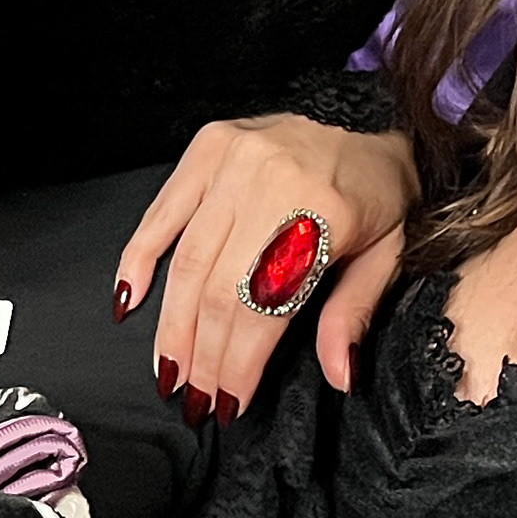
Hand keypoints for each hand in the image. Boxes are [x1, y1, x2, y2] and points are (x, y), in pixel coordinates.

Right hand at [115, 114, 414, 417]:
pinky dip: (138, 259)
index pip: (265, 306)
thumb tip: (337, 375)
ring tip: (167, 370)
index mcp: (323, 211)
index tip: (228, 403)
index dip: (240, 362)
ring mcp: (233, 161)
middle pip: (218, 290)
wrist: (371, 114)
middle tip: (192, 398)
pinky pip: (161, 212)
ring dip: (171, 324)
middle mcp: (271, 182)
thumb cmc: (381, 189)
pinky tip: (128, 303)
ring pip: (186, 261)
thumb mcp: (388, 253)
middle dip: (201, 355)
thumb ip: (354, 313)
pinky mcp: (209, 147)